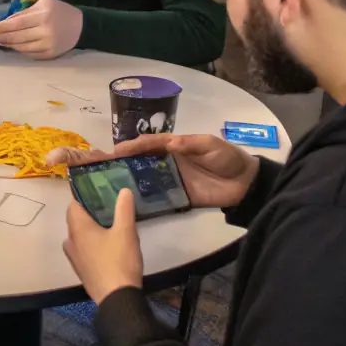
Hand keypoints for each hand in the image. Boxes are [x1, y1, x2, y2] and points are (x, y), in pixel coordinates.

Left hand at [0, 0, 82, 58]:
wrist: (82, 27)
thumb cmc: (60, 11)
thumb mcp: (43, 3)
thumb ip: (24, 12)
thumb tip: (5, 22)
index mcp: (42, 15)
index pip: (15, 23)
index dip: (0, 27)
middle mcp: (44, 31)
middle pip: (16, 37)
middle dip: (1, 37)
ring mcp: (47, 45)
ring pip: (21, 47)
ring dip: (8, 44)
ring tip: (1, 40)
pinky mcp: (49, 55)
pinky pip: (29, 54)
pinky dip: (20, 50)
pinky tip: (14, 45)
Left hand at [63, 189, 142, 304]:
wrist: (117, 298)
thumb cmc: (119, 261)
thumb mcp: (126, 231)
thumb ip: (124, 209)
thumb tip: (123, 190)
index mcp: (78, 229)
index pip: (73, 205)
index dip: (84, 197)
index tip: (99, 192)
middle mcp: (71, 241)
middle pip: (75, 220)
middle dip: (89, 213)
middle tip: (108, 207)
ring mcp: (74, 258)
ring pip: (78, 237)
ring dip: (90, 230)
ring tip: (109, 226)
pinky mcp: (81, 271)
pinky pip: (82, 251)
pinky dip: (91, 244)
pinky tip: (107, 247)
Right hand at [110, 133, 259, 209]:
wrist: (245, 184)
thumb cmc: (227, 158)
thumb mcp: (210, 144)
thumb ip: (190, 144)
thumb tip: (170, 142)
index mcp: (174, 145)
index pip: (149, 144)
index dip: (133, 146)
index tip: (116, 151)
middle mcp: (168, 162)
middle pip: (141, 160)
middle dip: (122, 161)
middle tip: (100, 165)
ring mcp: (171, 180)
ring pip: (145, 178)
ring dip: (127, 180)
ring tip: (106, 185)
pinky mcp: (177, 198)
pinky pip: (157, 198)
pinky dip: (143, 199)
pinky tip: (127, 203)